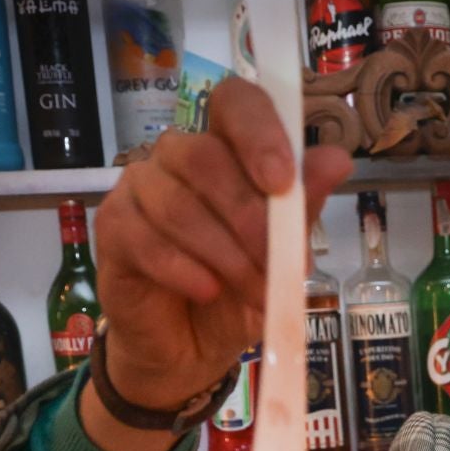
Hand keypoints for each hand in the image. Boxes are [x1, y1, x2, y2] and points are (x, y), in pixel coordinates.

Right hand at [94, 77, 352, 409]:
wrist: (192, 347)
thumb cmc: (237, 292)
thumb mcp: (282, 257)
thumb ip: (302, 208)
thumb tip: (337, 159)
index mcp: (226, 149)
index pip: (235, 103)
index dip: (259, 133)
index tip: (282, 182)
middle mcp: (179, 156)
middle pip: (204, 157)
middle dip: (248, 216)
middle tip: (276, 263)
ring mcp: (140, 188)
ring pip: (176, 202)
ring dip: (223, 252)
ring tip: (250, 289)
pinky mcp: (112, 226)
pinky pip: (144, 237)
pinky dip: (183, 268)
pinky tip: (207, 290)